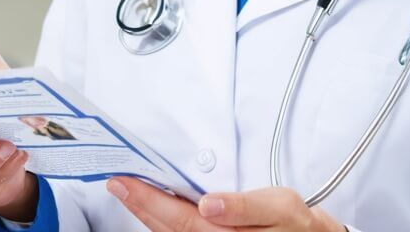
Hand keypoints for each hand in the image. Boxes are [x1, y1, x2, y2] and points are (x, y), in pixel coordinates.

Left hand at [107, 178, 345, 231]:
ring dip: (146, 216)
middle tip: (116, 183)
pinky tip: (150, 212)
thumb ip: (244, 207)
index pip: (181, 220)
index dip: (150, 202)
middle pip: (170, 230)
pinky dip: (160, 224)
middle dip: (140, 206)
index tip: (125, 184)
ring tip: (127, 193)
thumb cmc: (294, 223)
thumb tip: (209, 205)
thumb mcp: (279, 207)